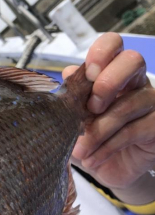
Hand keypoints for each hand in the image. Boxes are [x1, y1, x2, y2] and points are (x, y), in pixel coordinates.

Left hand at [63, 33, 154, 196]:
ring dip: (99, 130)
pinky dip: (108, 147)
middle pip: (133, 61)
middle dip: (108, 82)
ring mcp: (151, 103)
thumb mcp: (72, 119)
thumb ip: (70, 97)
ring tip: (81, 150)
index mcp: (111, 72)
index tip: (86, 74)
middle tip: (90, 108)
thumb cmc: (91, 138)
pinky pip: (134, 130)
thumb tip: (68, 72)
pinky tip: (92, 158)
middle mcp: (135, 82)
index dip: (101, 52)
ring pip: (128, 104)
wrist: (107, 170)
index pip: (114, 44)